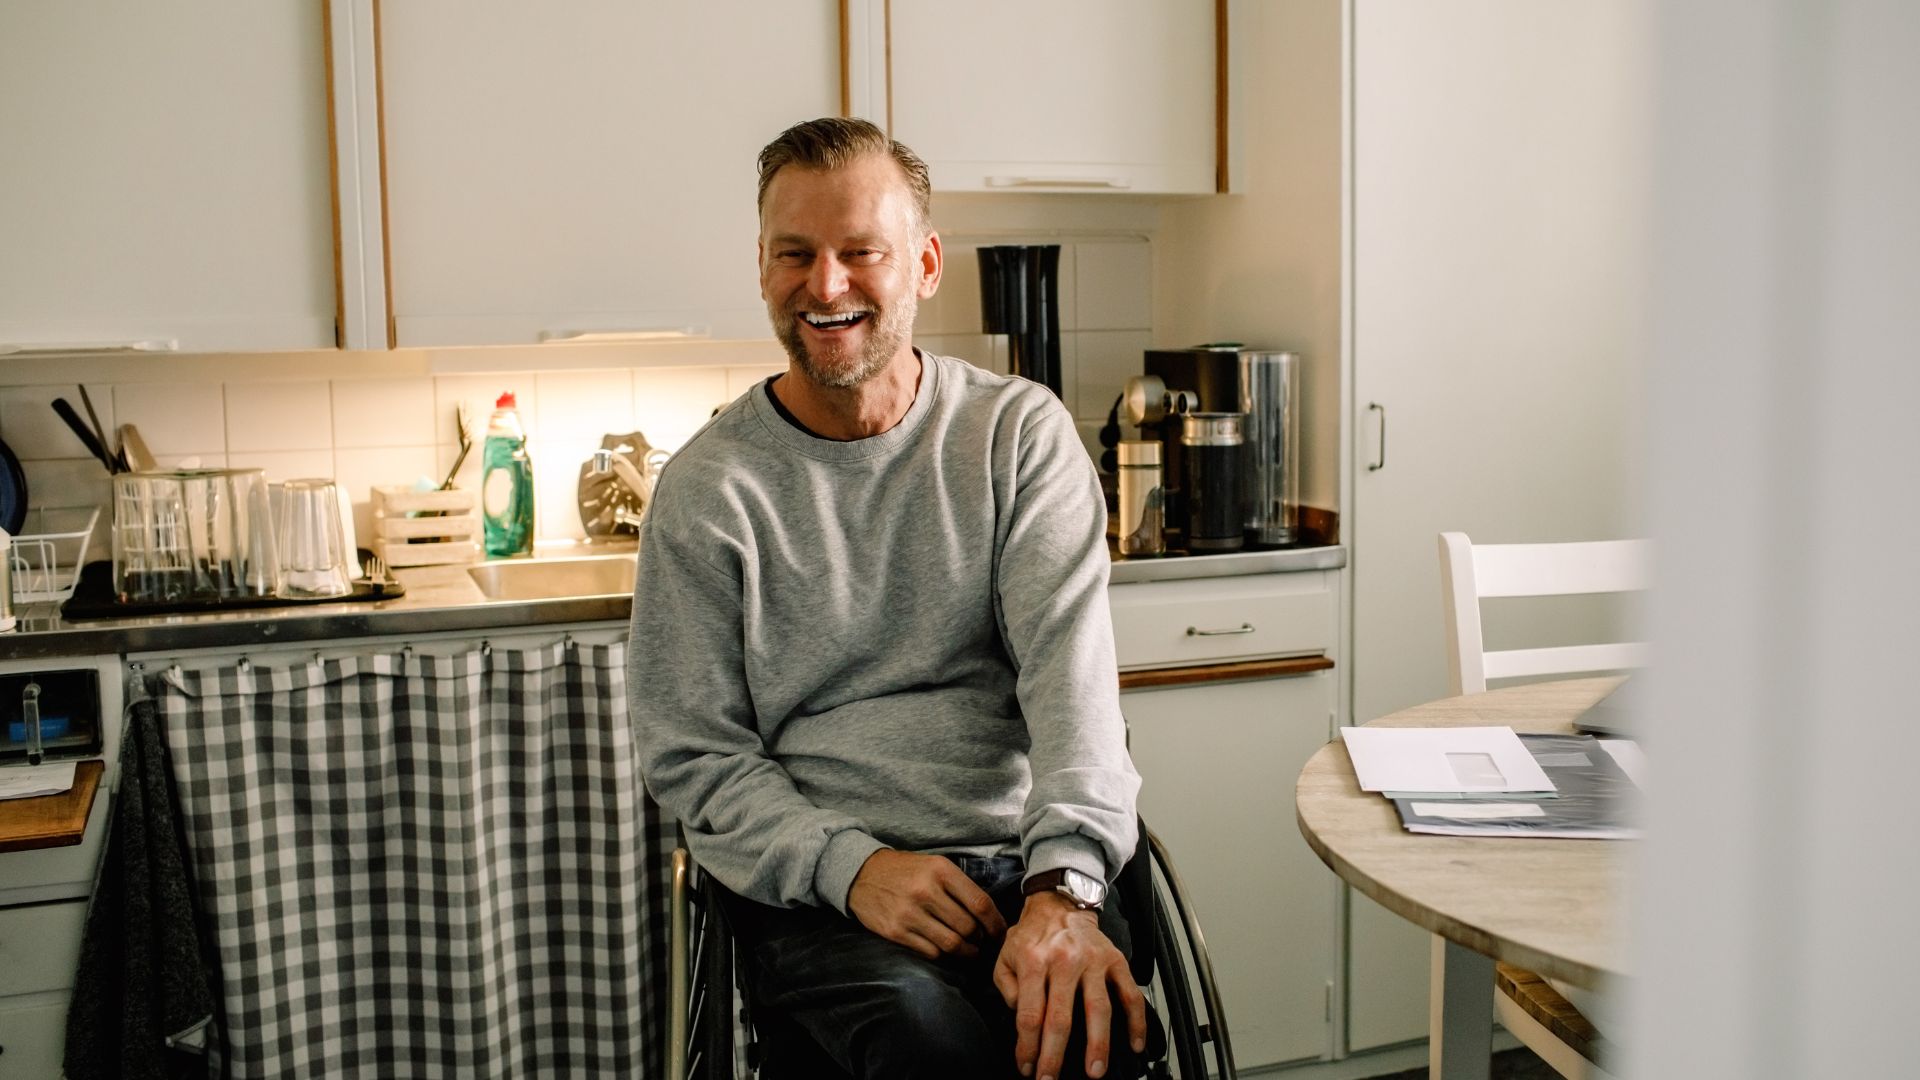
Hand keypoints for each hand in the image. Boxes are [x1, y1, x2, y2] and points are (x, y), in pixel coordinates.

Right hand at [847, 849, 1008, 958]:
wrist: (862, 874)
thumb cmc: (906, 870)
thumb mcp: (935, 865)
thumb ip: (960, 886)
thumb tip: (989, 915)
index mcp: (941, 871)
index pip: (980, 904)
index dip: (995, 923)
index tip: (1000, 933)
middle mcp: (926, 891)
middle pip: (968, 928)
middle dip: (980, 939)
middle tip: (982, 942)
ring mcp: (909, 914)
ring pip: (951, 944)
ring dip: (966, 952)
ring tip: (969, 950)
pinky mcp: (896, 932)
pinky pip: (930, 952)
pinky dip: (942, 955)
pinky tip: (944, 950)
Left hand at [992, 892, 1147, 1079]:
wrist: (1059, 904)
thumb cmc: (1032, 936)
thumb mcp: (1005, 957)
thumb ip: (1007, 989)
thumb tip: (1022, 1021)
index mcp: (1033, 961)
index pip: (1029, 1014)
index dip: (1028, 1046)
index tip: (1027, 1067)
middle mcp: (1064, 961)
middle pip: (1061, 1017)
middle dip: (1056, 1055)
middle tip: (1052, 1079)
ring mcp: (1093, 961)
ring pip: (1098, 1008)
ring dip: (1097, 1044)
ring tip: (1095, 1070)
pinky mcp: (1116, 960)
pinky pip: (1130, 994)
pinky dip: (1137, 1021)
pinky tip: (1135, 1043)